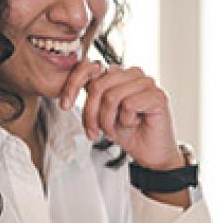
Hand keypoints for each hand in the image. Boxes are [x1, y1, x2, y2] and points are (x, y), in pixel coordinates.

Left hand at [59, 61, 181, 171]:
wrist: (150, 154)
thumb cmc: (129, 134)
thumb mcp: (102, 115)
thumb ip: (92, 98)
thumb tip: (73, 89)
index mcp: (118, 74)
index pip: (90, 68)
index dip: (73, 85)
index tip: (64, 105)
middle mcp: (133, 74)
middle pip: (98, 85)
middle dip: (91, 113)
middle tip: (93, 132)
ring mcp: (147, 83)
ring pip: (112, 96)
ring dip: (109, 120)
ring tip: (115, 130)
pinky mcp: (157, 95)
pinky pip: (129, 104)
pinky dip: (127, 120)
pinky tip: (135, 123)